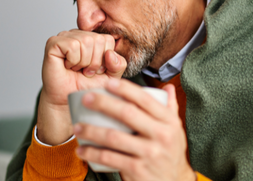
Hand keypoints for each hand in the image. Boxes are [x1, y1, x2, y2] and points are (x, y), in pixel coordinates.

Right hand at [37, 29, 126, 144]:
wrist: (68, 100)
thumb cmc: (86, 87)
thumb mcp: (110, 76)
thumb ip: (118, 65)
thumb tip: (110, 53)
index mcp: (92, 38)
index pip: (108, 39)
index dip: (104, 59)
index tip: (95, 70)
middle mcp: (78, 34)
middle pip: (98, 39)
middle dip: (94, 62)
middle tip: (84, 71)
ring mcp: (65, 37)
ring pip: (86, 41)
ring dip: (83, 62)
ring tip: (76, 69)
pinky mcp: (53, 43)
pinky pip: (72, 46)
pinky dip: (73, 60)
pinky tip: (67, 66)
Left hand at [73, 79, 195, 180]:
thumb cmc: (170, 152)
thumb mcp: (176, 130)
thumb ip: (170, 108)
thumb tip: (167, 87)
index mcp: (168, 121)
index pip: (145, 99)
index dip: (125, 89)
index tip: (107, 83)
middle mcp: (161, 135)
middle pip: (127, 114)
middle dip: (103, 104)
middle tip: (86, 99)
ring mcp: (149, 153)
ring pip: (114, 137)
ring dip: (91, 131)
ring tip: (77, 127)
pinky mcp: (137, 170)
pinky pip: (110, 159)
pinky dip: (93, 154)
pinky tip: (82, 151)